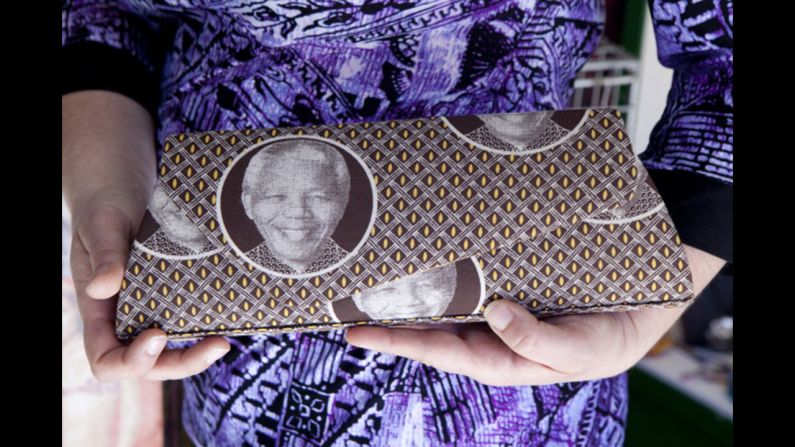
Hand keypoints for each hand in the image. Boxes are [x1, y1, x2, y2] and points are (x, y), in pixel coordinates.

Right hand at [64, 91, 229, 381]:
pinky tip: (232, 311)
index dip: (131, 360)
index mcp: (97, 304)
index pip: (106, 357)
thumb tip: (103, 289)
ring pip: (172, 344)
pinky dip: (207, 319)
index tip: (159, 334)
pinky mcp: (173, 285)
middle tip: (218, 344)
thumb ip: (103, 252)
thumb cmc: (106, 192)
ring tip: (227, 338)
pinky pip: (188, 314)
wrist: (123, 168)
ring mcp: (150, 299)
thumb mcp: (104, 218)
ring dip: (197, 349)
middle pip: (148, 362)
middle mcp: (123, 309)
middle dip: (181, 362)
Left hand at [345, 244, 724, 385]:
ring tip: (372, 270)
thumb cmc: (606, 341)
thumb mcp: (576, 351)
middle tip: (346, 298)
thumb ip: (534, 339)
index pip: (439, 350)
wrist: (639, 307)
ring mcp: (495, 300)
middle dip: (390, 313)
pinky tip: (424, 246)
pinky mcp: (507, 274)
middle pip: (431, 321)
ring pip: (445, 292)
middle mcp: (488, 328)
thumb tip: (493, 312)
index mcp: (498, 356)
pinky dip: (446, 260)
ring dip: (411, 284)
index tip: (356, 333)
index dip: (398, 342)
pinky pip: (470, 269)